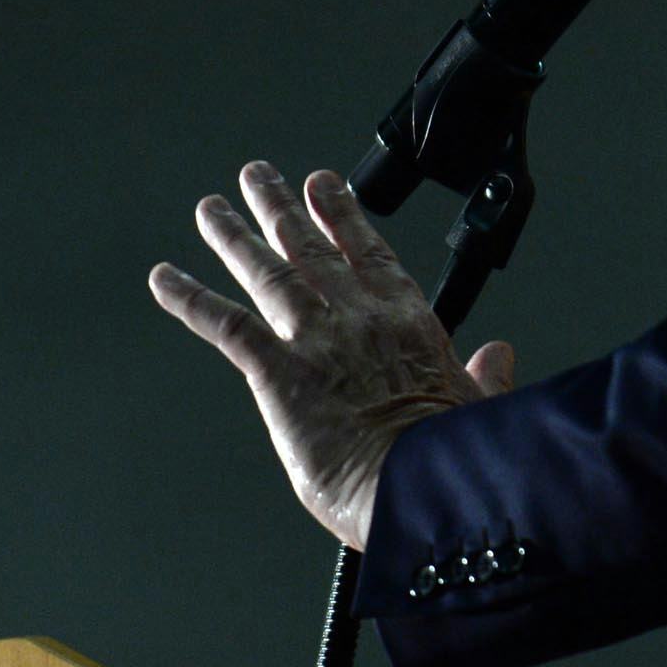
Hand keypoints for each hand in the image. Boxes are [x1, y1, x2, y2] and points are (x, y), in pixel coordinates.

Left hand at [147, 162, 516, 550]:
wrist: (424, 490)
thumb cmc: (454, 462)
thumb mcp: (477, 409)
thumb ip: (484, 377)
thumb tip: (501, 355)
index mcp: (409, 324)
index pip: (370, 254)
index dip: (344, 216)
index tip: (325, 186)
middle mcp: (358, 318)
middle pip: (311, 249)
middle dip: (281, 209)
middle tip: (258, 177)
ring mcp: (317, 340)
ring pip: (267, 273)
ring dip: (235, 236)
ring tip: (211, 207)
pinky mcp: (278, 372)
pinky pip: (226, 324)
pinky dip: (192, 298)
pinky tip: (165, 278)